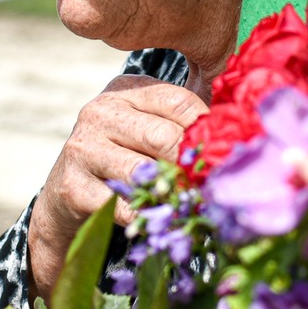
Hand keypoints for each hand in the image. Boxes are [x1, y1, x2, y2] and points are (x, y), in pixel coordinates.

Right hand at [28, 76, 205, 301]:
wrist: (68, 194)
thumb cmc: (124, 158)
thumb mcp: (149, 129)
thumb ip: (184, 124)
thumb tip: (239, 135)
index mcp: (125, 89)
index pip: (180, 102)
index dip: (207, 131)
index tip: (223, 156)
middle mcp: (100, 111)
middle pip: (164, 137)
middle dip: (190, 166)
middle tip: (209, 186)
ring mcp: (82, 148)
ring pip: (144, 173)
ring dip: (170, 194)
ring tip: (187, 205)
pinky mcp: (72, 186)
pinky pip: (123, 205)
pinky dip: (145, 217)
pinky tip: (155, 219)